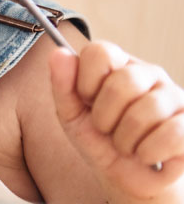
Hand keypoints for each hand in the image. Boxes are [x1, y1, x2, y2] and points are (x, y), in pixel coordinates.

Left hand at [50, 42, 183, 199]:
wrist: (128, 179)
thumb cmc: (101, 142)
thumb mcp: (72, 115)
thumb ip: (62, 84)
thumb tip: (59, 53)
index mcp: (118, 65)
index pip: (100, 52)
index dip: (86, 82)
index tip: (87, 101)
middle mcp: (150, 74)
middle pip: (121, 83)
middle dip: (104, 117)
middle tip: (107, 129)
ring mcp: (175, 96)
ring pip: (146, 111)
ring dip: (126, 140)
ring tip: (126, 145)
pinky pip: (171, 134)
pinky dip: (149, 152)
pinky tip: (146, 155)